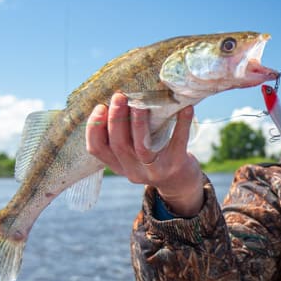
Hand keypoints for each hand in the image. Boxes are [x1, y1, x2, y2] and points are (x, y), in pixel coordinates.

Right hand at [86, 92, 203, 215]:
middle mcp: (133, 171)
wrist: (181, 184)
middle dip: (117, 119)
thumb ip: (124, 135)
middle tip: (119, 96)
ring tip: (140, 102)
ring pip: (142, 148)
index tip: (99, 107)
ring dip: (138, 123)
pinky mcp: (177, 165)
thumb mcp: (133, 154)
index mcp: (119, 165)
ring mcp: (155, 170)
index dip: (94, 128)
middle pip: (119, 145)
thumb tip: (117, 98)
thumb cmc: (154, 158)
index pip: (97, 149)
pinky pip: (178, 142)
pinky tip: (186, 108)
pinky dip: (182, 123)